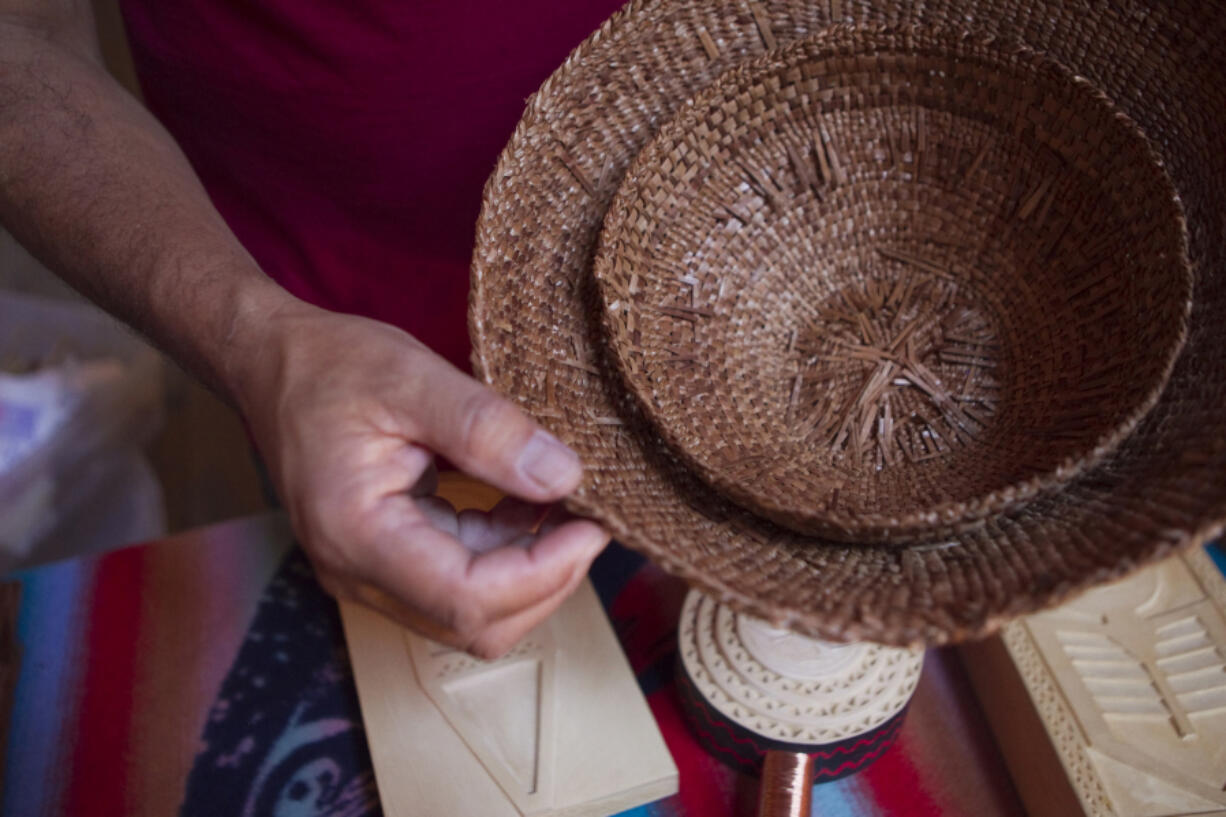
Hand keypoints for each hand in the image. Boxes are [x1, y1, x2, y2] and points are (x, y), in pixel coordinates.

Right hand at [229, 300, 609, 658]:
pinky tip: (526, 504)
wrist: (271, 365)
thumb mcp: (411, 377)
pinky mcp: (387, 561)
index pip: (466, 597)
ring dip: (530, 570)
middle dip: (546, 580)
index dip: (542, 573)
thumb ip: (488, 429)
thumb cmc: (329, 365)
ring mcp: (370, 574)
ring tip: (563, 505)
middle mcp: (357, 572)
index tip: (590, 526)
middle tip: (588, 517)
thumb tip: (562, 475)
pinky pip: (459, 582)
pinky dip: (506, 554)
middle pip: (475, 622)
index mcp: (355, 533)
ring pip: (472, 613)